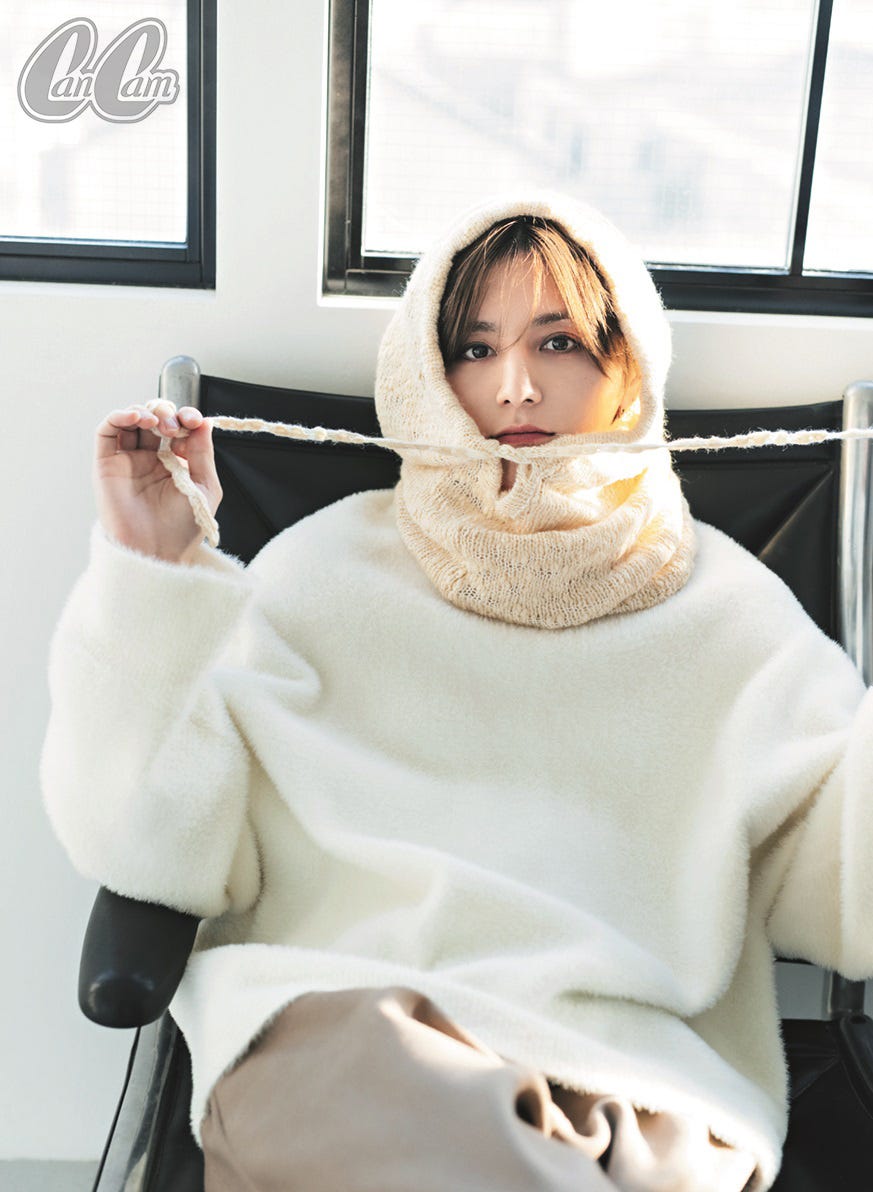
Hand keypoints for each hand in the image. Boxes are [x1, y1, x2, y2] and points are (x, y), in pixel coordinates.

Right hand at [93, 401, 222, 562]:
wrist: (156, 551)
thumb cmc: (183, 528)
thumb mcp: (205, 487)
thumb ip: (203, 453)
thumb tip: (203, 422)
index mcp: (175, 463)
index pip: (178, 428)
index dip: (185, 417)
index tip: (194, 420)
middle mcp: (150, 459)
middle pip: (155, 419)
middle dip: (166, 414)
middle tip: (174, 427)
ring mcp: (127, 460)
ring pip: (130, 420)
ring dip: (144, 411)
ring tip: (156, 423)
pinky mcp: (106, 464)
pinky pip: (106, 431)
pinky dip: (118, 416)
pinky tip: (135, 417)